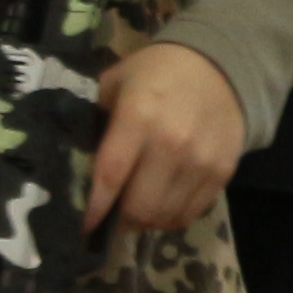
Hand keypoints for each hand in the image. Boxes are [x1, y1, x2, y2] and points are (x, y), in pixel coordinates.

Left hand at [86, 38, 249, 237]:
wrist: (219, 67)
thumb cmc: (156, 74)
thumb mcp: (116, 82)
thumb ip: (93, 119)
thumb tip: (69, 161)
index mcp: (139, 117)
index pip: (110, 176)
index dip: (94, 208)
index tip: (83, 225)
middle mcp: (172, 143)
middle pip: (139, 207)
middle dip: (120, 219)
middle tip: (111, 215)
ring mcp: (201, 161)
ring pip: (165, 217)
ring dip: (146, 221)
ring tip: (136, 210)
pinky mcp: (223, 173)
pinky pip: (190, 213)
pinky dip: (171, 217)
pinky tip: (161, 204)